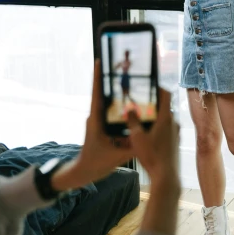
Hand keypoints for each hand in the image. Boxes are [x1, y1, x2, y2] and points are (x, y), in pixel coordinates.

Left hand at [52, 60, 133, 191]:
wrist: (84, 173)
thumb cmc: (96, 163)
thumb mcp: (117, 155)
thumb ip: (133, 145)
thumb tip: (149, 133)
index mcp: (96, 119)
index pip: (97, 93)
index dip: (98, 77)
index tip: (100, 61)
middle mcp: (96, 117)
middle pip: (103, 93)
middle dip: (112, 79)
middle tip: (124, 67)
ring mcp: (99, 121)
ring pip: (108, 103)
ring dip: (117, 92)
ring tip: (131, 81)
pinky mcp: (103, 126)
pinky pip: (112, 113)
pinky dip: (121, 107)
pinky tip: (133, 104)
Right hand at [128, 89, 179, 184]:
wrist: (166, 176)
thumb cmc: (152, 156)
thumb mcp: (137, 137)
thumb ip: (133, 121)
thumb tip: (129, 109)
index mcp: (166, 118)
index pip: (166, 95)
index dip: (158, 87)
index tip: (150, 85)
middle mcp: (174, 123)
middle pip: (164, 107)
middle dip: (152, 104)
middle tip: (140, 103)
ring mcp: (176, 133)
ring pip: (165, 119)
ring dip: (155, 117)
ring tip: (141, 118)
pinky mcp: (175, 142)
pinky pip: (167, 129)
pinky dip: (158, 127)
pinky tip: (148, 134)